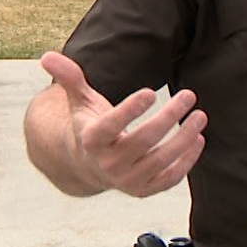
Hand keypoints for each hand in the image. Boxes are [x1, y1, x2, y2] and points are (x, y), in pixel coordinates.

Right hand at [39, 50, 205, 196]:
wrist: (89, 166)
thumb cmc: (90, 125)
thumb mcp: (79, 101)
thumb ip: (69, 78)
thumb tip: (46, 56)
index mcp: (91, 140)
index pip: (111, 125)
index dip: (130, 110)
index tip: (150, 91)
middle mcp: (108, 163)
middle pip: (143, 140)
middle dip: (169, 116)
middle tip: (189, 94)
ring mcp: (127, 180)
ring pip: (160, 160)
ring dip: (184, 138)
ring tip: (200, 116)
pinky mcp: (143, 190)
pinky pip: (169, 179)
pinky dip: (186, 161)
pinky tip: (198, 140)